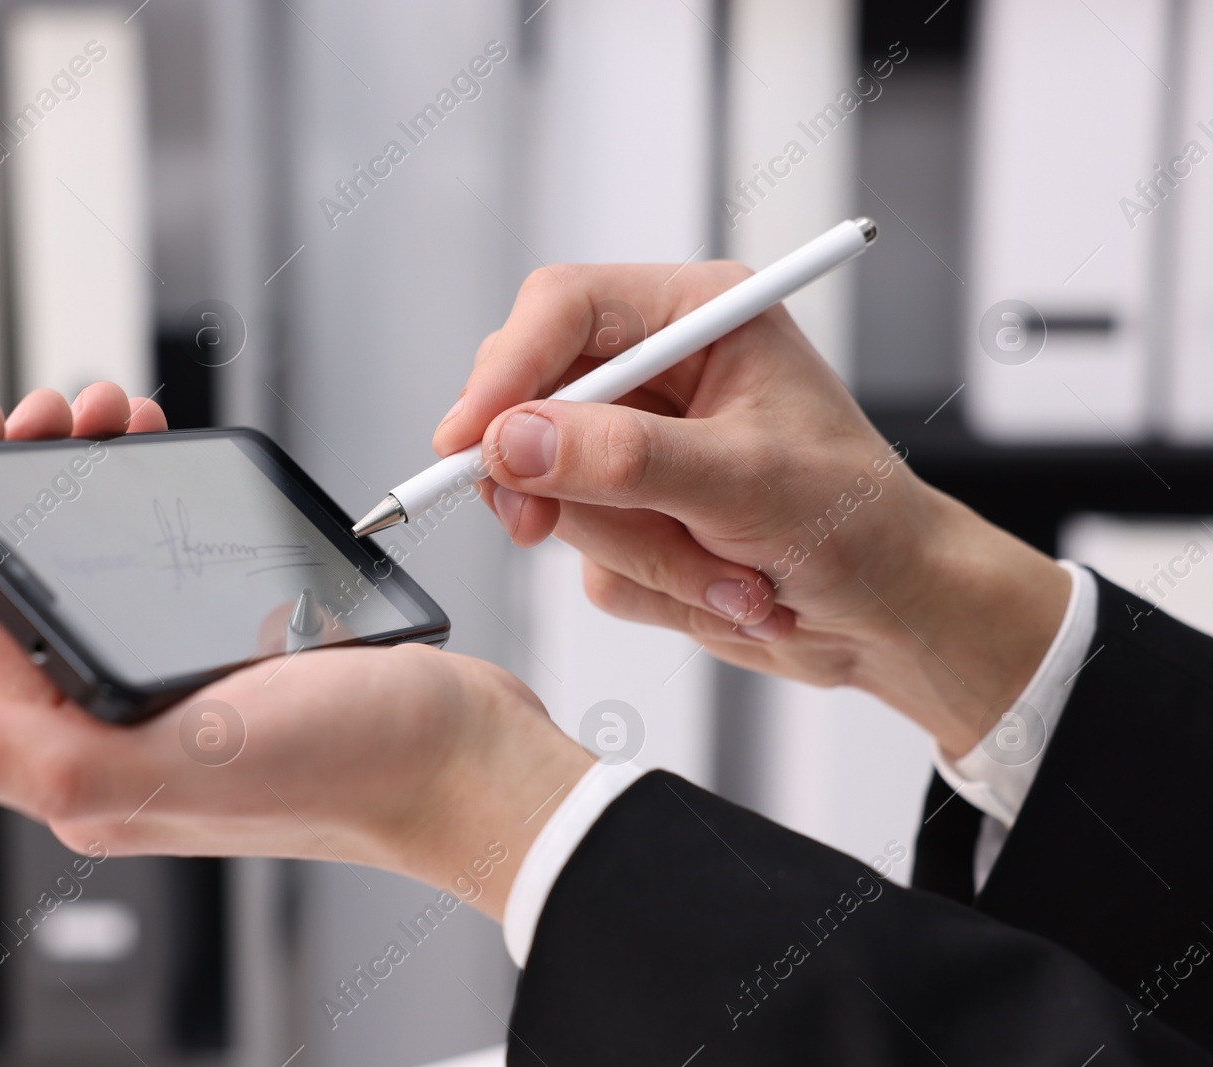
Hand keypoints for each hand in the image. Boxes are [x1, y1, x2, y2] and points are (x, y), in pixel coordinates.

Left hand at [0, 384, 591, 917]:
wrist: (468, 761)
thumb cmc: (356, 767)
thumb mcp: (201, 754)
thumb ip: (53, 755)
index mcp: (83, 753)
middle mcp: (114, 726)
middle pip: (27, 588)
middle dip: (26, 484)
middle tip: (54, 408)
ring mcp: (171, 692)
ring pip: (92, 575)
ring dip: (87, 485)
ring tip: (115, 416)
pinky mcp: (224, 664)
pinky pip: (157, 576)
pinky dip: (151, 510)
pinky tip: (169, 468)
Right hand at [434, 263, 1069, 756]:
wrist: (896, 613)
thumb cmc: (861, 523)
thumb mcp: (746, 482)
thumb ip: (624, 459)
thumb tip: (514, 442)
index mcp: (698, 319)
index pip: (563, 310)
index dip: (505, 371)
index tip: (469, 441)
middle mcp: (660, 376)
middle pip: (535, 407)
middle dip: (565, 486)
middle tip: (546, 528)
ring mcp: (637, 452)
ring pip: (558, 496)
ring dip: (639, 553)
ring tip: (727, 571)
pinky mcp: (631, 517)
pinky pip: (585, 556)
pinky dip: (651, 587)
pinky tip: (723, 587)